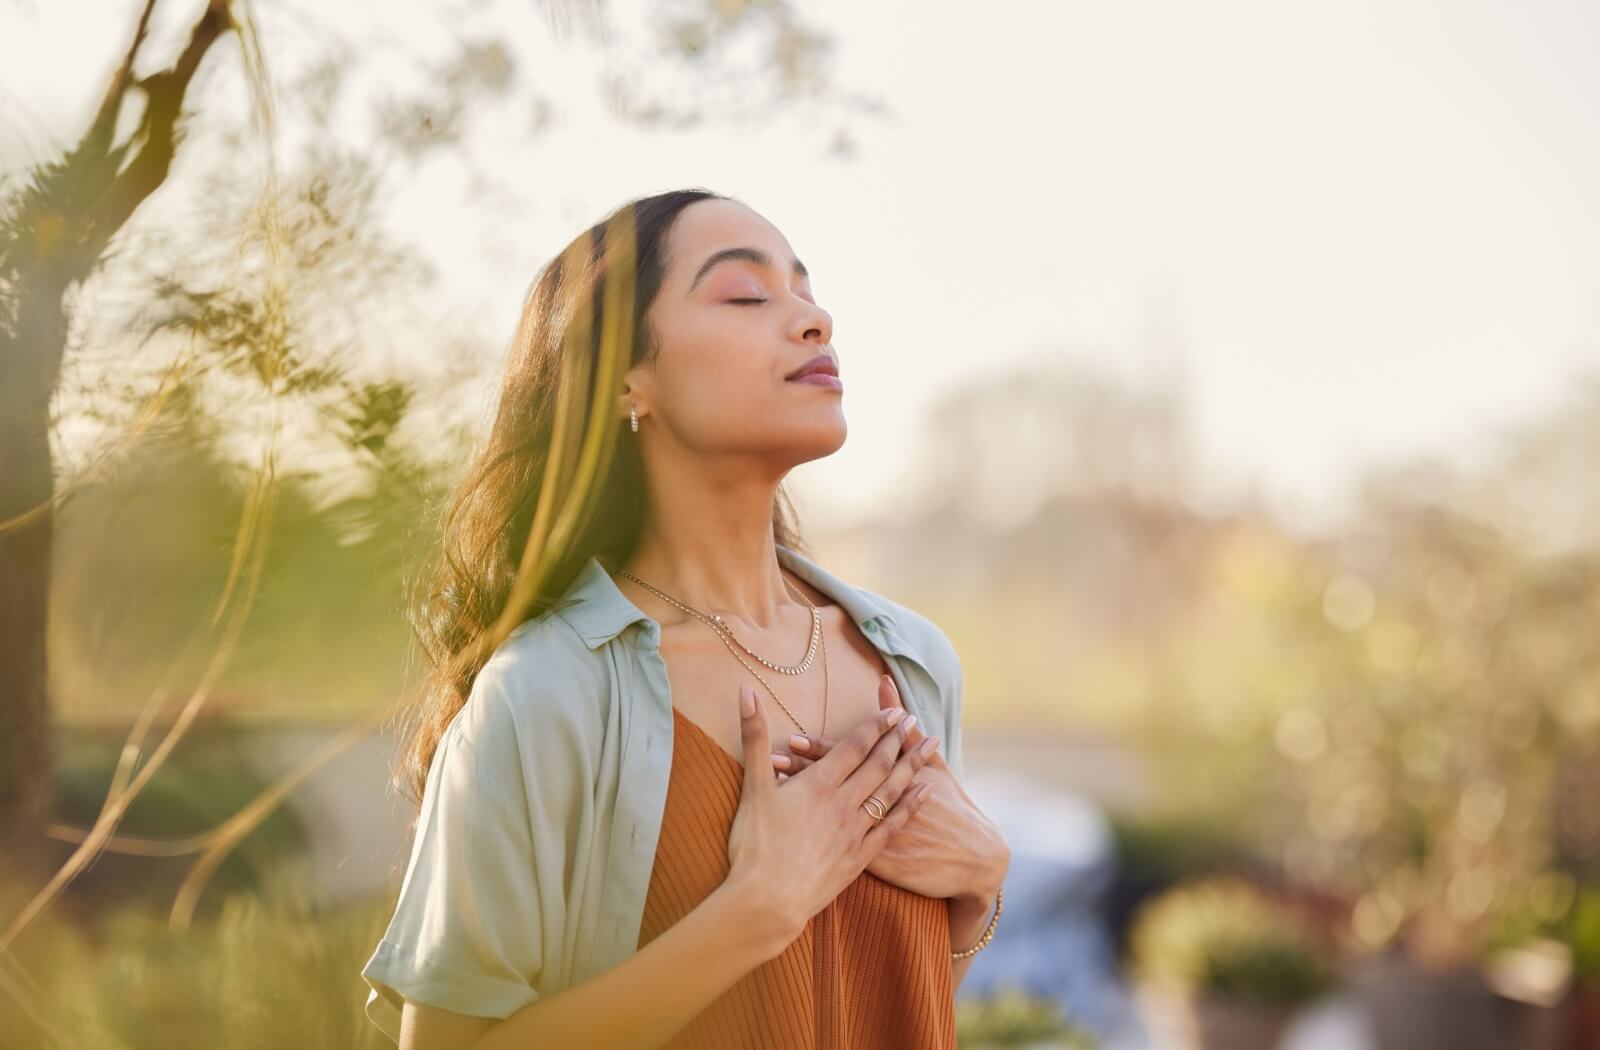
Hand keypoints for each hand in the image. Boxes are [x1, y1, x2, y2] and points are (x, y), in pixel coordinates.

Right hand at [723, 684, 935, 958]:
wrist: (767, 902)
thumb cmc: (754, 845)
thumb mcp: (752, 787)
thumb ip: (754, 737)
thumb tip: (746, 691)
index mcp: (818, 784)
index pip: (854, 747)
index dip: (875, 727)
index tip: (894, 711)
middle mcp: (842, 803)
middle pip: (878, 765)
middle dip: (897, 739)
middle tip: (914, 720)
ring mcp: (855, 831)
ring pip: (891, 791)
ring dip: (912, 765)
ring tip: (931, 745)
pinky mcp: (860, 857)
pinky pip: (893, 825)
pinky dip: (911, 805)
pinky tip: (925, 792)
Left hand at [772, 674, 1009, 905]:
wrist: (973, 858)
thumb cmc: (952, 806)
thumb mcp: (933, 765)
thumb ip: (905, 728)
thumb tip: (885, 682)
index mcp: (890, 780)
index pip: (848, 760)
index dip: (819, 750)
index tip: (792, 737)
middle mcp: (878, 806)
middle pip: (834, 786)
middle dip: (802, 773)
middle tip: (772, 760)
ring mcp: (874, 837)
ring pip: (828, 816)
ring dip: (801, 803)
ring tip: (774, 789)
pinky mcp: (874, 864)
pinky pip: (836, 849)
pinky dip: (814, 837)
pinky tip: (789, 833)